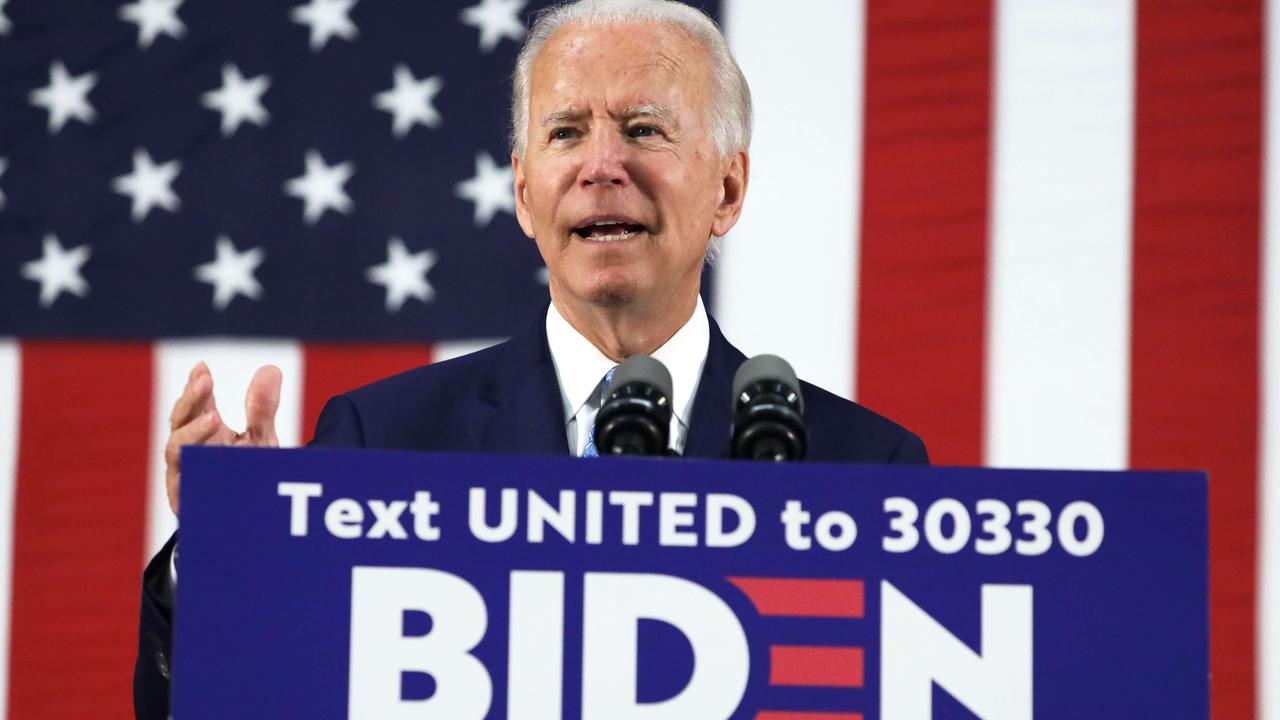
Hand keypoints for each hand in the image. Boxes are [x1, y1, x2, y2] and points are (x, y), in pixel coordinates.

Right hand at [164, 362, 281, 514]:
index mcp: (204, 432)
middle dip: (190, 400)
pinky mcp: (186, 499)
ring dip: (191, 432)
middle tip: (205, 381)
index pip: (196, 404)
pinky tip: (208, 455)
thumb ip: (262, 409)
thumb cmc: (248, 477)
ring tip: (213, 418)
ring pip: (175, 449)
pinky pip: (184, 481)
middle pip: (179, 420)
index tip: (203, 367)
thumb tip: (271, 368)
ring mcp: (183, 473)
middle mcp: (188, 450)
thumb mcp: (260, 440)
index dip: (196, 385)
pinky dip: (193, 467)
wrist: (246, 526)